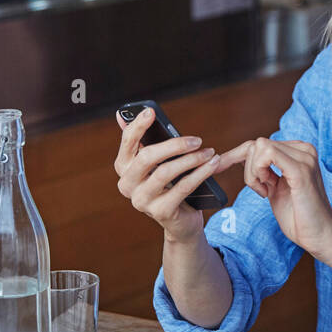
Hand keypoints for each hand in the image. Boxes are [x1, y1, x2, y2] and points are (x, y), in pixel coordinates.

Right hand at [113, 107, 235, 243]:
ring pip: (166, 172)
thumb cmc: (168, 183)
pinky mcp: (160, 212)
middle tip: (197, 140)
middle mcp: (127, 184)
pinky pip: (183, 188)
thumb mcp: (156, 162)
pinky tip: (212, 164)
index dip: (138, 125)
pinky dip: (200, 173)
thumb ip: (143, 140)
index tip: (151, 112)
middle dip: (174, 145)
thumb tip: (120, 114)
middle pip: (147, 157)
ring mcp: (141, 200)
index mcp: (123, 167)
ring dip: (192, 159)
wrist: (180, 220)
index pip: (127, 142)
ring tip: (209, 152)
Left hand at [218, 137, 331, 261]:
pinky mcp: (301, 170)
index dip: (235, 156)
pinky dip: (257, 174)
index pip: (260, 144)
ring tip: (266, 192)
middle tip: (261, 190)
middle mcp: (303, 149)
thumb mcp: (276, 188)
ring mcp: (304, 157)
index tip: (217, 168)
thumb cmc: (299, 217)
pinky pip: (266, 155)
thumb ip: (265, 171)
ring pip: (258, 147)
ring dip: (253, 173)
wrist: (320, 237)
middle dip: (247, 169)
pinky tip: (267, 191)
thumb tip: (243, 157)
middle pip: (256, 145)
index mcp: (299, 152)